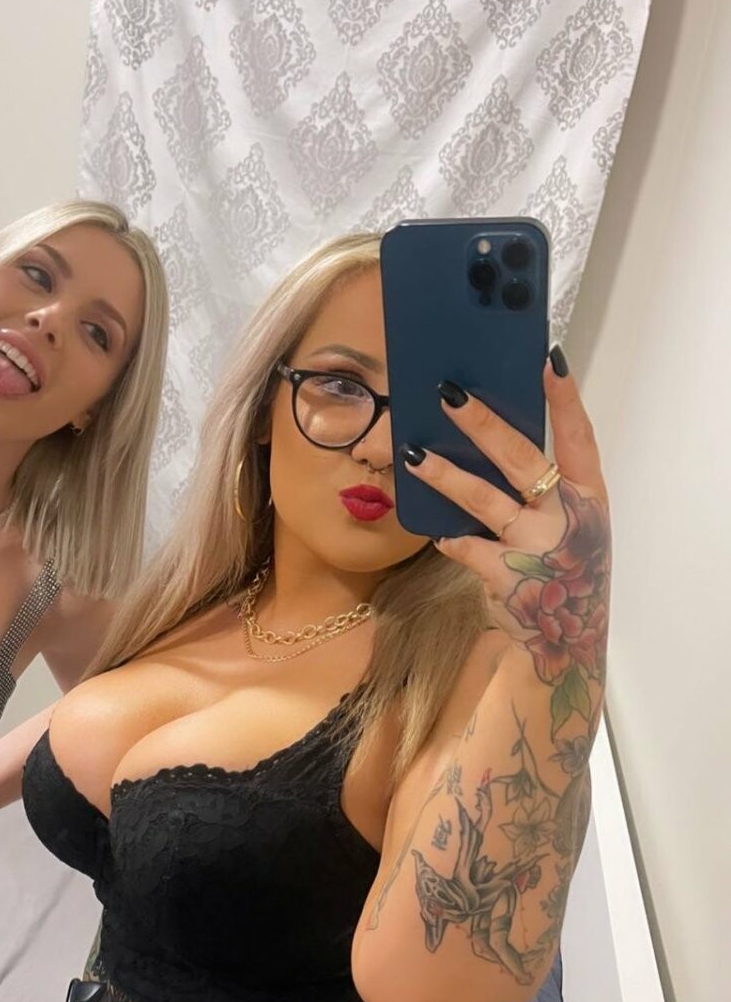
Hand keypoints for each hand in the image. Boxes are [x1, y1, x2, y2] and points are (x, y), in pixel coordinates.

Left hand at [403, 349, 609, 736]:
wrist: (566, 641)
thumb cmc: (565, 571)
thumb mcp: (571, 525)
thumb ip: (543, 489)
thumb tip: (491, 437)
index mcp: (589, 497)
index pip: (579, 438)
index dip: (565, 399)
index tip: (549, 359)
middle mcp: (567, 517)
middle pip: (520, 459)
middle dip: (483, 424)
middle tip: (448, 393)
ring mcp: (536, 547)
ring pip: (483, 499)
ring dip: (445, 475)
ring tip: (412, 454)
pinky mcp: (505, 576)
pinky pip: (465, 545)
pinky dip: (450, 538)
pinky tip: (436, 530)